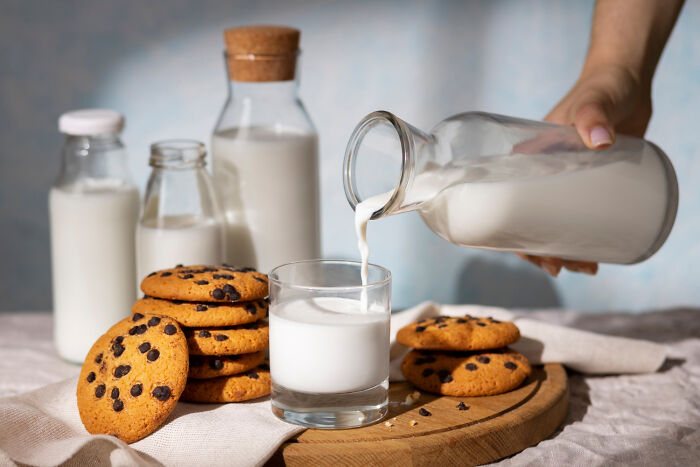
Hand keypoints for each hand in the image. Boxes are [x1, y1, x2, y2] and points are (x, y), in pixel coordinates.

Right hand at [520, 64, 651, 276]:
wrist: (627, 79)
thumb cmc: (602, 86)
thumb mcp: (593, 102)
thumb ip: (593, 115)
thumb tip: (602, 141)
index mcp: (527, 159)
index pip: (508, 203)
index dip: (514, 235)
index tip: (532, 254)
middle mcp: (541, 174)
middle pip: (529, 221)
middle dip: (541, 250)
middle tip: (562, 268)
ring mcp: (566, 180)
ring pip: (554, 223)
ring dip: (563, 250)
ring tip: (585, 268)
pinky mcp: (590, 181)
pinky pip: (579, 216)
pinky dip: (582, 238)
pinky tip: (595, 255)